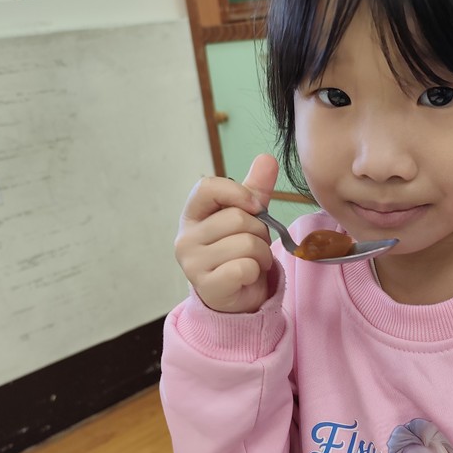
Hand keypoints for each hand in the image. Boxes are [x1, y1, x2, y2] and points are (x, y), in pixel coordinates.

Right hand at [175, 154, 278, 312]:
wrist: (235, 294)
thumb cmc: (238, 250)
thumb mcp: (247, 217)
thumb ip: (255, 190)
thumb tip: (267, 158)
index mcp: (192, 215)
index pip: (208, 187)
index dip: (238, 193)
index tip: (255, 206)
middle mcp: (185, 238)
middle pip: (237, 218)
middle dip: (260, 231)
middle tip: (256, 244)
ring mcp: (192, 264)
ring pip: (246, 244)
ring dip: (262, 254)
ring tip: (253, 261)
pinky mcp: (207, 286)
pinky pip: (245, 268)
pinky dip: (256, 272)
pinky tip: (247, 276)